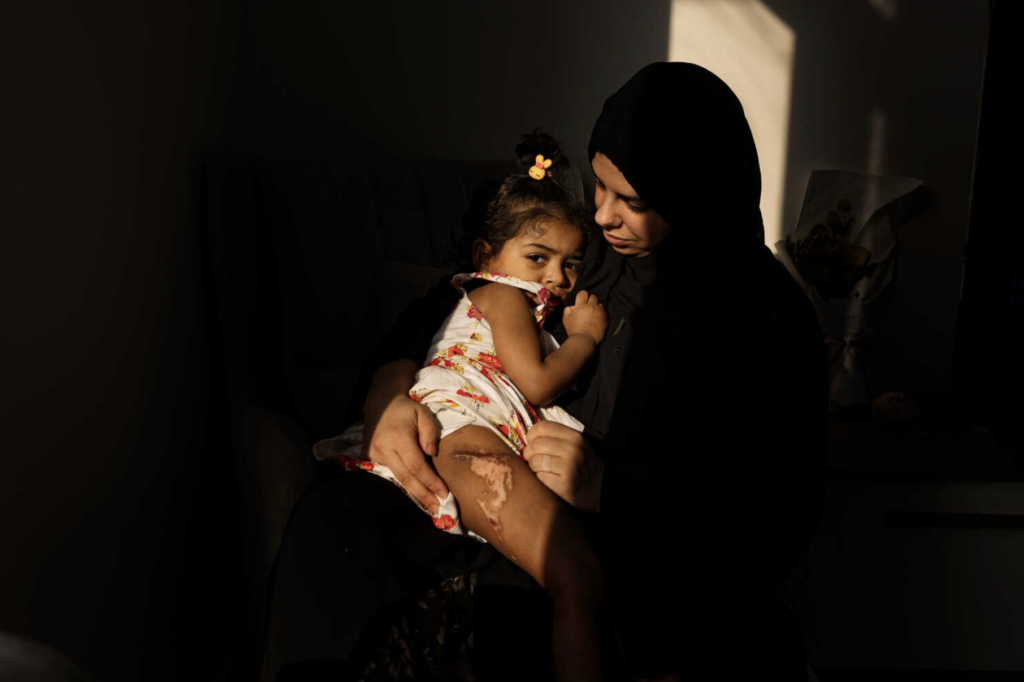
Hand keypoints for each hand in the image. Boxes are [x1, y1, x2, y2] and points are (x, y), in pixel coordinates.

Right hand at [363, 390, 448, 514]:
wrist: (380, 403)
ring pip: (398, 478)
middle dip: (423, 494)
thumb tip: (432, 454)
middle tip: (438, 508)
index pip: (416, 466)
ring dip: (415, 492)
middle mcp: (384, 448)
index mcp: (399, 437)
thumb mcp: (423, 413)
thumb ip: (430, 432)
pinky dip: (405, 482)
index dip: (431, 482)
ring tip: (430, 504)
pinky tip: (417, 491)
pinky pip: (391, 473)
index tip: (444, 493)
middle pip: (406, 478)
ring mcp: (375, 453)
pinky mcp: (370, 456)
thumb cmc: (406, 409)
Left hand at [522, 420, 602, 511]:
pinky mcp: (565, 484)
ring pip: (535, 461)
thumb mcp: (577, 448)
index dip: (531, 435)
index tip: (530, 443)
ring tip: (541, 471)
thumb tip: (529, 436)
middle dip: (529, 453)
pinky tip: (548, 482)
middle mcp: (574, 449)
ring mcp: (570, 467)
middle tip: (532, 460)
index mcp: (575, 437)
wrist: (598, 495)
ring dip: (533, 468)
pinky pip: (539, 477)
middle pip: (536, 444)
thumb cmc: (582, 470)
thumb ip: (558, 439)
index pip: (543, 427)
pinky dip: (540, 480)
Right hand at [562, 290, 607, 345]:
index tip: (581, 301)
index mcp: (581, 306)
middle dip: (589, 300)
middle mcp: (592, 306)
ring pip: (599, 303)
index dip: (581, 296)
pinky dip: (601, 313)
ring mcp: (600, 312)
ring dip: (596, 306)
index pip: (583, 293)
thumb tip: (573, 306)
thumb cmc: (574, 330)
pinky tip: (597, 319)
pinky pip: (604, 311)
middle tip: (586, 308)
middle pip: (593, 296)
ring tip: (592, 313)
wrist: (585, 341)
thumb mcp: (566, 319)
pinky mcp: (606, 318)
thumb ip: (568, 309)